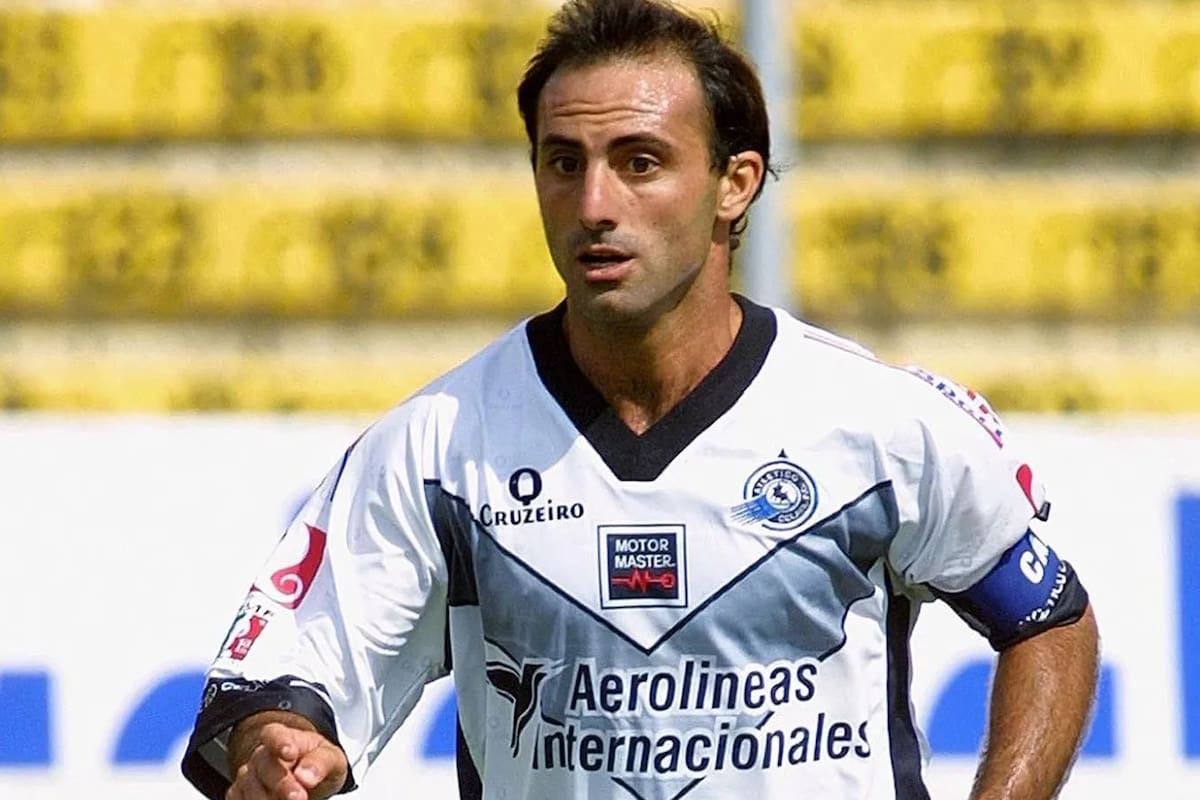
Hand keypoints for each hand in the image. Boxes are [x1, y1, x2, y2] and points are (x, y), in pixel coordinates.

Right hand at [226, 717, 348, 799]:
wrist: (308, 778)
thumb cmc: (318, 763)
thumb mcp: (332, 758)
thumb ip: (321, 762)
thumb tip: (306, 776)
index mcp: (285, 737)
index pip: (274, 734)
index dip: (279, 742)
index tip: (289, 752)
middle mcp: (262, 755)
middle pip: (264, 765)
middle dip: (281, 783)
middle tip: (299, 797)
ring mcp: (249, 775)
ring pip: (249, 786)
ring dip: (266, 799)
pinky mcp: (241, 794)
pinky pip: (240, 799)